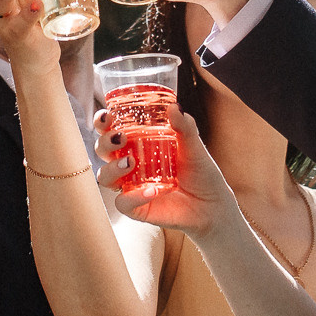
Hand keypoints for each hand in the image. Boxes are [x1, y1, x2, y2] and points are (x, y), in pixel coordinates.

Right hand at [97, 109, 233, 236]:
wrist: (213, 206)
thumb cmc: (201, 174)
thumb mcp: (195, 148)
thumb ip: (185, 128)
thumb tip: (174, 108)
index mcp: (139, 144)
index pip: (112, 130)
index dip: (102, 122)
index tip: (107, 116)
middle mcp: (130, 164)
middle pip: (102, 151)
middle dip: (105, 143)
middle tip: (120, 138)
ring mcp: (131, 186)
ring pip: (105, 177)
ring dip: (113, 168)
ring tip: (130, 163)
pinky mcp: (137, 208)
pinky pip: (123, 203)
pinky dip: (133, 197)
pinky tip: (152, 191)